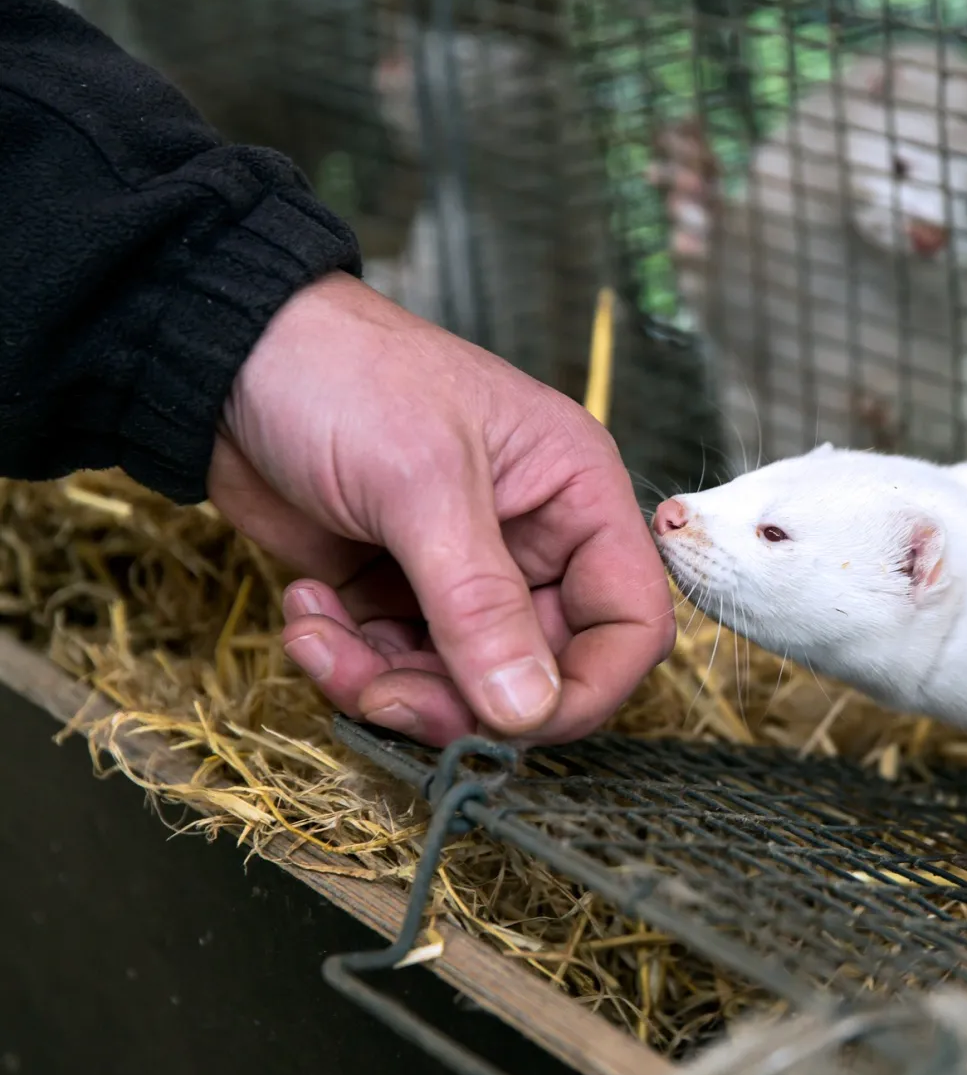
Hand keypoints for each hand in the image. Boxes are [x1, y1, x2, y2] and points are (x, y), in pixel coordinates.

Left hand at [208, 271, 675, 746]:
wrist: (227, 355)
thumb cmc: (347, 376)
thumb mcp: (421, 484)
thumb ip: (478, 605)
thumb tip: (528, 712)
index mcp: (577, 497)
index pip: (631, 621)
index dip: (588, 686)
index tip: (512, 719)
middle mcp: (535, 542)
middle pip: (538, 672)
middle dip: (458, 699)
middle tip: (383, 695)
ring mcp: (464, 573)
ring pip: (459, 684)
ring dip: (384, 683)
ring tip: (317, 638)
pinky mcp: (396, 592)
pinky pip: (394, 665)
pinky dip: (346, 660)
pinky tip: (305, 609)